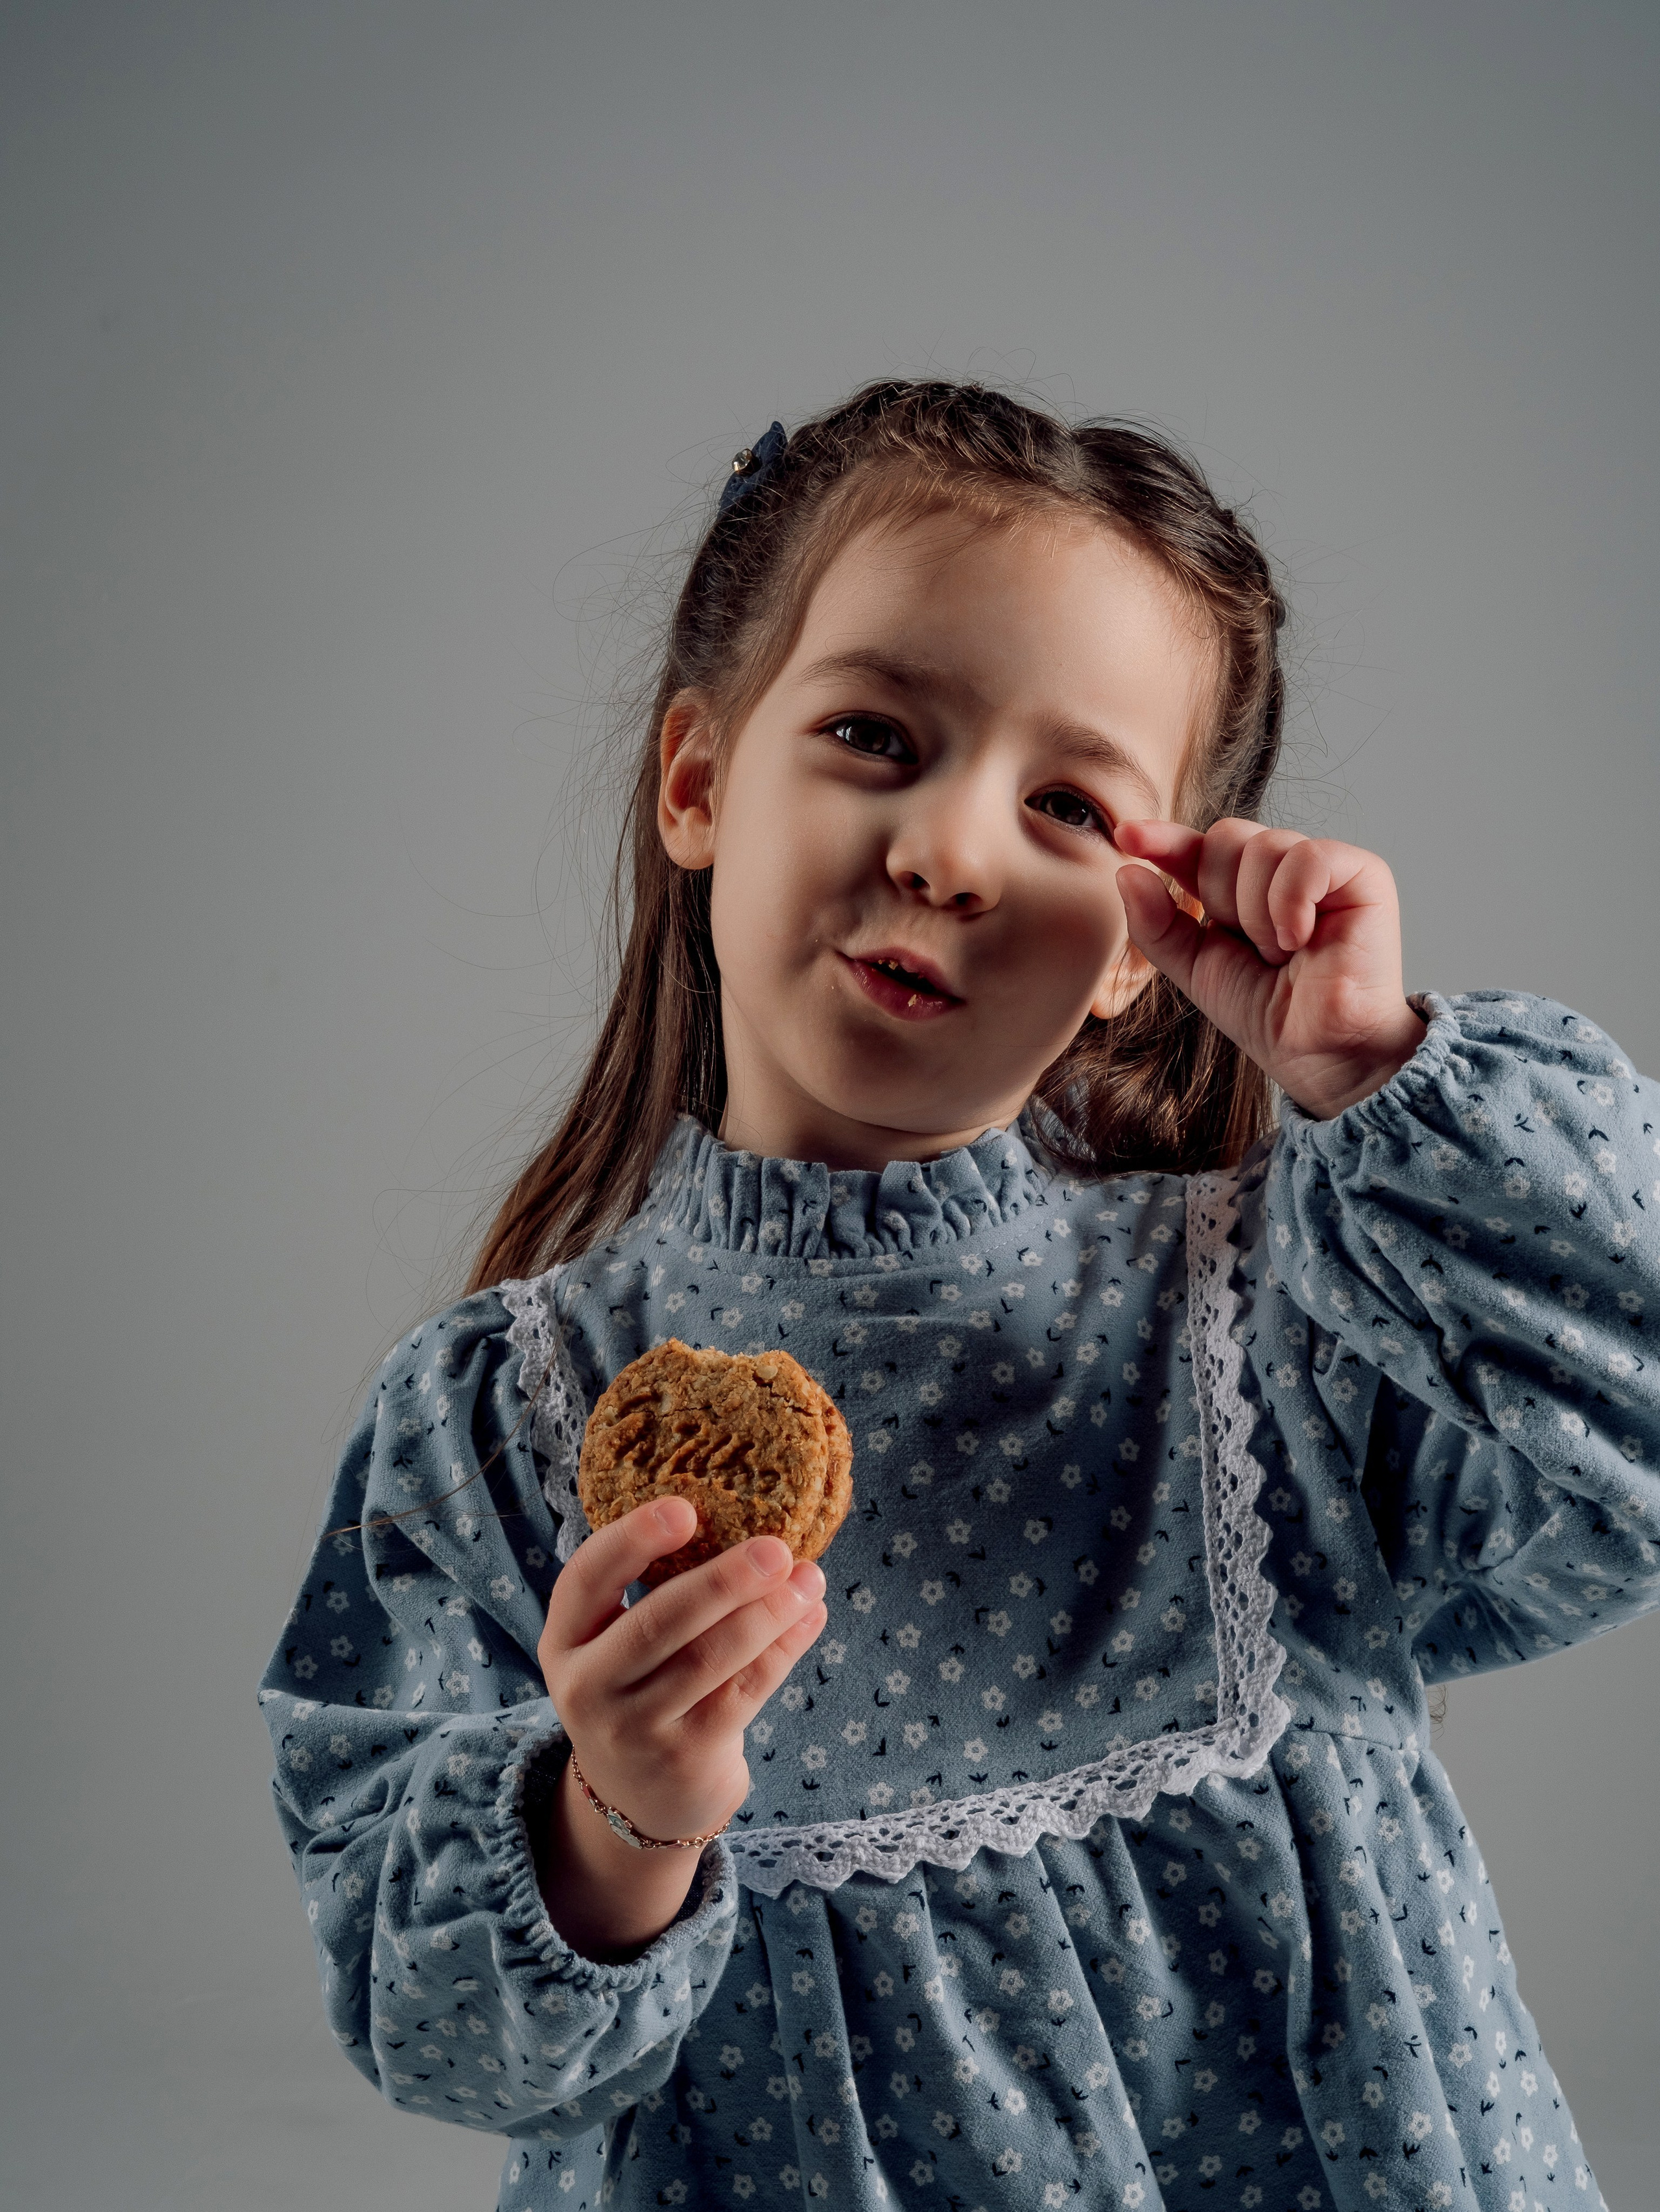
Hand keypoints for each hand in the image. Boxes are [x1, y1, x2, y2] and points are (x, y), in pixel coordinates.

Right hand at [538, 1498, 825, 1932]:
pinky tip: (810, 1616)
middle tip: (775, 1547)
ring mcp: (635, 1729)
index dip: (630, 1540)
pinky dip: (784, 1649)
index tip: (684, 1508)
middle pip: (656, 1623)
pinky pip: (744, 1692)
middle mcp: (588, 1688)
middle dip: (721, 1581)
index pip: (585, 1580)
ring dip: (768, 1614)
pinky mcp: (686, 1758)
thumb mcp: (615, 1648)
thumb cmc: (638, 1691)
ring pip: (709, 1660)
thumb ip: (654, 1592)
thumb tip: (744, 1521)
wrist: (638, 1801)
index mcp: (565, 1641)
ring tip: (809, 1578)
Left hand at [1114, 819, 1425, 1118]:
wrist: (1317, 1052)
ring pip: (1264, 847)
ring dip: (1259, 915)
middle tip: (1252, 949)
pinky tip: (1301, 939)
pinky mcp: (1363, 874)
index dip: (1164, 838)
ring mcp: (1324, 869)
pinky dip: (1292, 902)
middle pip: (1226, 838)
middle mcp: (1282, 870)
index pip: (1198, 846)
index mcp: (1242, 888)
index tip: (1127, 836)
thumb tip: (1126, 870)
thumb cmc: (1267, 1014)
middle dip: (1223, 900)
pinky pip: (1308, 858)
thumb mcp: (1194, 968)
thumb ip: (1156, 924)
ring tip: (1282, 954)